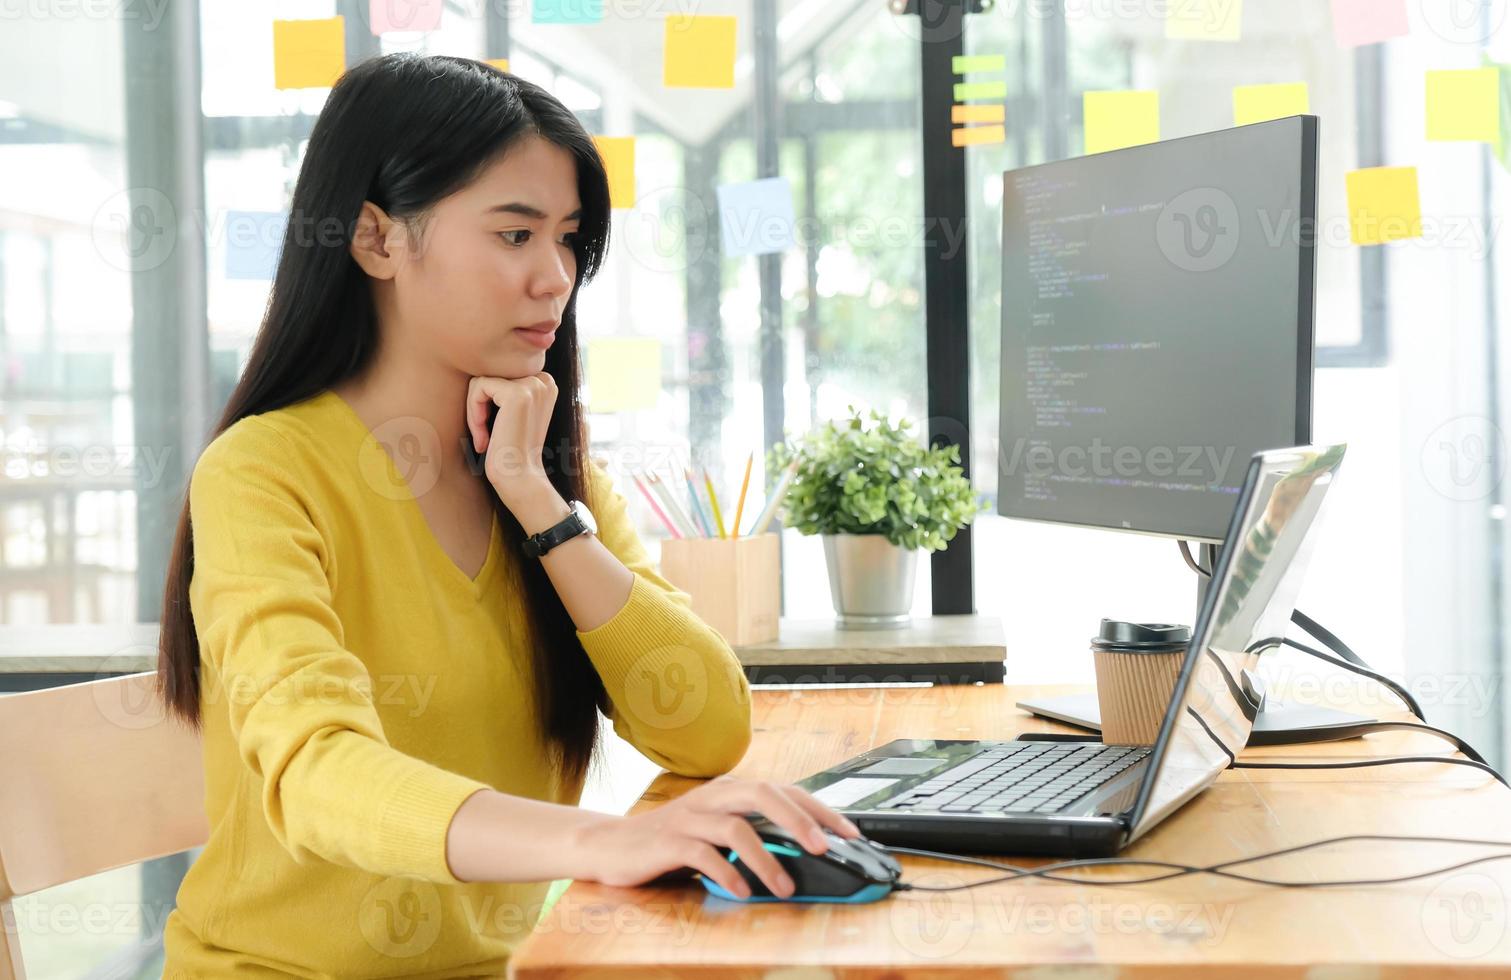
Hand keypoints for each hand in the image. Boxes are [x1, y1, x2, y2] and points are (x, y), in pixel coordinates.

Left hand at [466, 373, 557, 507]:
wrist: (519, 479)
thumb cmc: (510, 451)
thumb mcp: (513, 414)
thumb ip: (507, 389)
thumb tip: (476, 362)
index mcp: (546, 383)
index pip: (501, 374)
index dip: (489, 400)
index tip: (493, 428)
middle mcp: (543, 380)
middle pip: (491, 375)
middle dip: (480, 405)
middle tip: (484, 435)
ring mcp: (533, 385)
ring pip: (482, 381)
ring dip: (475, 411)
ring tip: (482, 437)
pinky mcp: (517, 394)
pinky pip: (478, 387)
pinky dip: (474, 413)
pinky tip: (483, 437)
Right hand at [567, 776, 862, 899]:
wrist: (613, 845)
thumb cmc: (671, 841)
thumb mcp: (717, 833)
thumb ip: (754, 837)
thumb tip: (803, 858)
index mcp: (730, 792)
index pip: (784, 791)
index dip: (819, 809)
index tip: (849, 832)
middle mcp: (714, 797)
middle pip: (764, 795)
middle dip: (799, 820)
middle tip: (823, 848)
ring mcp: (691, 817)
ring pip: (737, 827)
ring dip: (766, 859)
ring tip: (785, 887)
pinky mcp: (670, 841)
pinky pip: (704, 855)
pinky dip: (728, 874)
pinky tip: (742, 892)